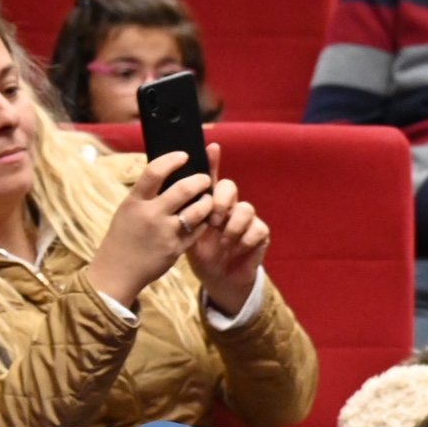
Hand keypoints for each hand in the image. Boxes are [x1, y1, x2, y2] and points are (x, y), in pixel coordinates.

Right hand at [84, 152, 215, 308]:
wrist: (117, 272)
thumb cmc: (123, 237)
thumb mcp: (128, 211)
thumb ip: (146, 195)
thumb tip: (168, 173)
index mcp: (135, 202)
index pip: (155, 172)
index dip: (172, 160)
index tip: (184, 155)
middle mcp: (150, 215)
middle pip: (184, 188)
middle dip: (200, 180)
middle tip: (205, 179)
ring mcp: (165, 232)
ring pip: (198, 209)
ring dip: (207, 201)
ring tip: (207, 199)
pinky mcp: (176, 248)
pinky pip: (198, 230)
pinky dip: (203, 222)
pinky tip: (203, 219)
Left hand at [185, 142, 269, 316]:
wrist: (216, 278)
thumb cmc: (199, 253)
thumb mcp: (184, 233)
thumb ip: (181, 213)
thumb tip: (168, 192)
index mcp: (209, 203)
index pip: (210, 177)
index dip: (212, 161)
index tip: (211, 147)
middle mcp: (229, 206)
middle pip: (230, 187)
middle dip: (221, 200)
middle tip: (213, 219)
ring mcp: (246, 219)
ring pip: (246, 207)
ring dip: (232, 225)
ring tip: (222, 240)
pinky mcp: (259, 234)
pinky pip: (257, 229)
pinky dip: (243, 240)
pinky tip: (233, 250)